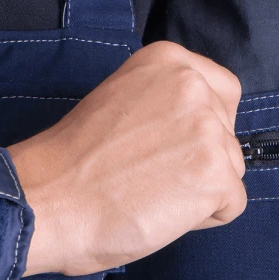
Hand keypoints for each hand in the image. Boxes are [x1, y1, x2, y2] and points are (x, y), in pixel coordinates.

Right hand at [8, 41, 246, 275]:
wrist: (46, 200)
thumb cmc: (71, 162)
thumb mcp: (120, 100)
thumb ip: (162, 102)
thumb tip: (194, 129)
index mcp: (169, 61)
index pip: (222, 93)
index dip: (201, 127)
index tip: (167, 145)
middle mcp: (193, 87)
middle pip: (228, 134)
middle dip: (200, 161)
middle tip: (150, 176)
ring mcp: (208, 131)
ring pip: (231, 169)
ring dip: (201, 189)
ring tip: (150, 194)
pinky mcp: (215, 176)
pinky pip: (232, 205)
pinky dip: (203, 219)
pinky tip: (160, 212)